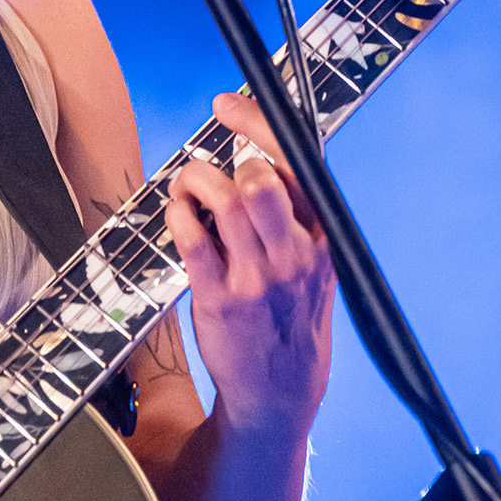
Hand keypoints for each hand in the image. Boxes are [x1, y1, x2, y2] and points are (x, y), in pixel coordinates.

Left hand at [164, 91, 334, 439]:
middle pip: (263, 178)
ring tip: (188, 188)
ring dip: (195, 181)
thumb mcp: (313, 268)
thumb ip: (293, 217)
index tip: (228, 105)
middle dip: (228, 160)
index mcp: (322, 239)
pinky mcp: (220, 298)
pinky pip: (193, 240)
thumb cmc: (291, 321)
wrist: (281, 395)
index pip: (296, 165)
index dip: (258, 125)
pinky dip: (178, 215)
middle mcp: (295, 254)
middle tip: (208, 169)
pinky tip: (177, 215)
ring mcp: (258, 278)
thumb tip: (253, 156)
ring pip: (226, 202)